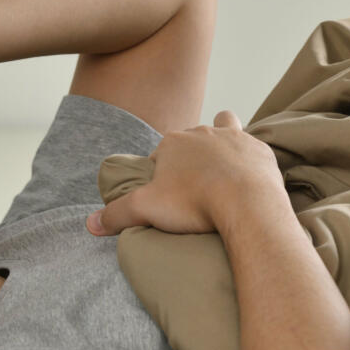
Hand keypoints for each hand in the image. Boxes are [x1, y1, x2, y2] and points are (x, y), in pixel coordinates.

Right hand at [87, 110, 284, 236]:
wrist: (247, 204)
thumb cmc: (195, 203)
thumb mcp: (146, 209)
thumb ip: (116, 213)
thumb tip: (90, 224)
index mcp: (173, 142)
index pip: (160, 154)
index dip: (161, 174)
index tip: (167, 196)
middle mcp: (202, 132)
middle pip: (191, 141)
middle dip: (191, 158)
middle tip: (193, 189)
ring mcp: (234, 137)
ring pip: (226, 125)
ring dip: (223, 140)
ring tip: (222, 169)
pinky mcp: (260, 150)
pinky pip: (252, 148)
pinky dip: (249, 160)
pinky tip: (249, 179)